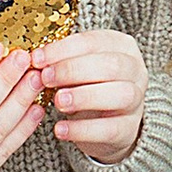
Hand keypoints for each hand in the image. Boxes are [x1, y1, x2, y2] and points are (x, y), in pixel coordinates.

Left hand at [33, 27, 147, 164]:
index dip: (64, 49)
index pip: (95, 41)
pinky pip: (110, 129)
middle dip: (74, 70)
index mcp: (122, 46)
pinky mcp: (129, 129)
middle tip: (46, 78)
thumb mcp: (77, 68)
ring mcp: (136, 101)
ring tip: (58, 101)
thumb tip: (35, 59)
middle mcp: (135, 71)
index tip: (38, 58)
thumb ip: (62, 61)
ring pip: (120, 94)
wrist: (108, 122)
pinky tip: (60, 129)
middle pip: (112, 65)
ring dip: (85, 96)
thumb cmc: (89, 86)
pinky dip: (83, 129)